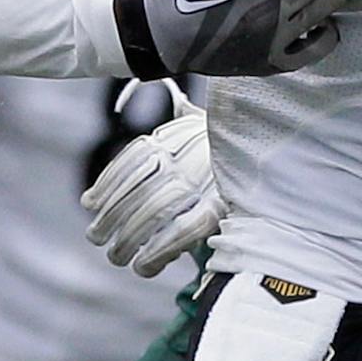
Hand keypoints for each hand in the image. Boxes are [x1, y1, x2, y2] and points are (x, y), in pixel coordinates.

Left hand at [83, 83, 218, 276]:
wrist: (273, 156)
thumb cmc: (236, 145)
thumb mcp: (211, 122)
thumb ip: (188, 114)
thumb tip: (175, 94)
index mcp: (179, 137)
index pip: (133, 161)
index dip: (107, 184)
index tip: (89, 203)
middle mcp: (188, 158)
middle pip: (139, 191)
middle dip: (111, 218)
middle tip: (96, 237)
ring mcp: (203, 185)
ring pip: (154, 213)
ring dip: (129, 240)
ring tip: (117, 256)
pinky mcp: (218, 212)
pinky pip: (179, 234)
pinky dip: (158, 253)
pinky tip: (144, 266)